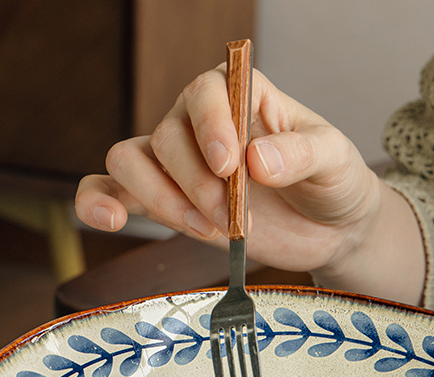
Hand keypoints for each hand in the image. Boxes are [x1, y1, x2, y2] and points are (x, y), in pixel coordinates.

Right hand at [75, 66, 425, 301]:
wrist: (330, 228)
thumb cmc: (332, 182)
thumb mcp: (334, 160)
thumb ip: (301, 154)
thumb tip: (257, 161)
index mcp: (241, 96)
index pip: (205, 91)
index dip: (210, 127)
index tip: (231, 167)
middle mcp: (201, 124)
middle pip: (166, 136)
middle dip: (197, 184)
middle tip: (233, 218)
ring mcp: (179, 165)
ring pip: (131, 161)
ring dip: (161, 200)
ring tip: (204, 228)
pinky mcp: (168, 203)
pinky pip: (112, 193)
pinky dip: (99, 204)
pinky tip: (109, 221)